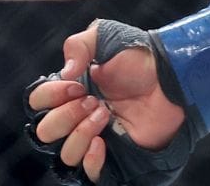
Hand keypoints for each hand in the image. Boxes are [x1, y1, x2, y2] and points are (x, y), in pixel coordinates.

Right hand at [23, 21, 187, 183]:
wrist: (171, 78)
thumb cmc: (140, 58)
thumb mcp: (104, 37)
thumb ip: (77, 45)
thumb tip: (65, 74)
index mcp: (69, 92)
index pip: (38, 102)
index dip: (51, 95)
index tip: (76, 84)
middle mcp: (77, 118)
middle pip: (46, 131)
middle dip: (66, 115)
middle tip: (94, 101)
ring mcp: (94, 139)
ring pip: (65, 154)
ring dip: (80, 133)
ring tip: (105, 115)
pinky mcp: (115, 158)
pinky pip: (89, 174)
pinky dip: (90, 161)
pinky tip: (102, 142)